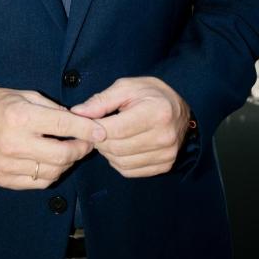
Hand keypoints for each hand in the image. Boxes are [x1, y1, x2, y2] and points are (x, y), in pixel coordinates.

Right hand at [0, 87, 107, 189]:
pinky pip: (38, 182)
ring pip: (53, 171)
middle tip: (89, 143)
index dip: (87, 129)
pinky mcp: (5, 179)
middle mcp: (16, 143)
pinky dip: (51, 174)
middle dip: (81, 149)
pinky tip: (53, 163)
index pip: (64, 125)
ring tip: (71, 152)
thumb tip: (76, 120)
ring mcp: (9, 165)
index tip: (101, 131)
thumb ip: (51, 108)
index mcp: (22, 117)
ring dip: (68, 163)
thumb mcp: (24, 95)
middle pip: (63, 154)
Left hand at [70, 76, 191, 177]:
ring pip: (121, 162)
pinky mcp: (165, 166)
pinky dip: (118, 161)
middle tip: (96, 129)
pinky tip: (120, 147)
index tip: (86, 123)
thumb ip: (101, 101)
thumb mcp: (126, 87)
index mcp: (157, 112)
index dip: (95, 129)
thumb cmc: (151, 94)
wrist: (181, 108)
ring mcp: (166, 154)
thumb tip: (77, 113)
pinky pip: (130, 171)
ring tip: (108, 137)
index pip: (116, 129)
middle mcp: (164, 136)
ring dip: (107, 152)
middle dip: (99, 140)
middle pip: (117, 148)